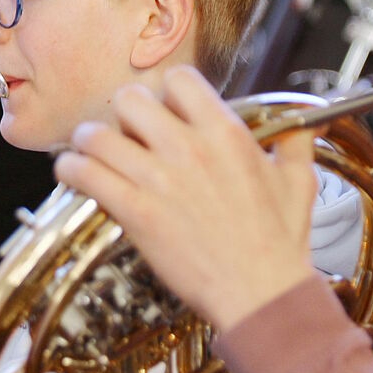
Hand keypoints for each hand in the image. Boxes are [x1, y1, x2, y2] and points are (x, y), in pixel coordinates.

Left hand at [54, 65, 318, 332]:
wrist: (262, 293)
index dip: (165, 92)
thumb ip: (296, 143)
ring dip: (87, 140)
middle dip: (122, 112)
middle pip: (130, 98)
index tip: (162, 109)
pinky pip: (85, 173)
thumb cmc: (279, 243)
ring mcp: (158, 179)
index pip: (178, 79)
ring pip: (97, 134)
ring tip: (89, 150)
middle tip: (123, 131)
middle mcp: (188, 148)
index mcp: (225, 133)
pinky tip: (73, 174)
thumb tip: (303, 123)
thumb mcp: (299, 182)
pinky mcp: (135, 211)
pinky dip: (70, 170)